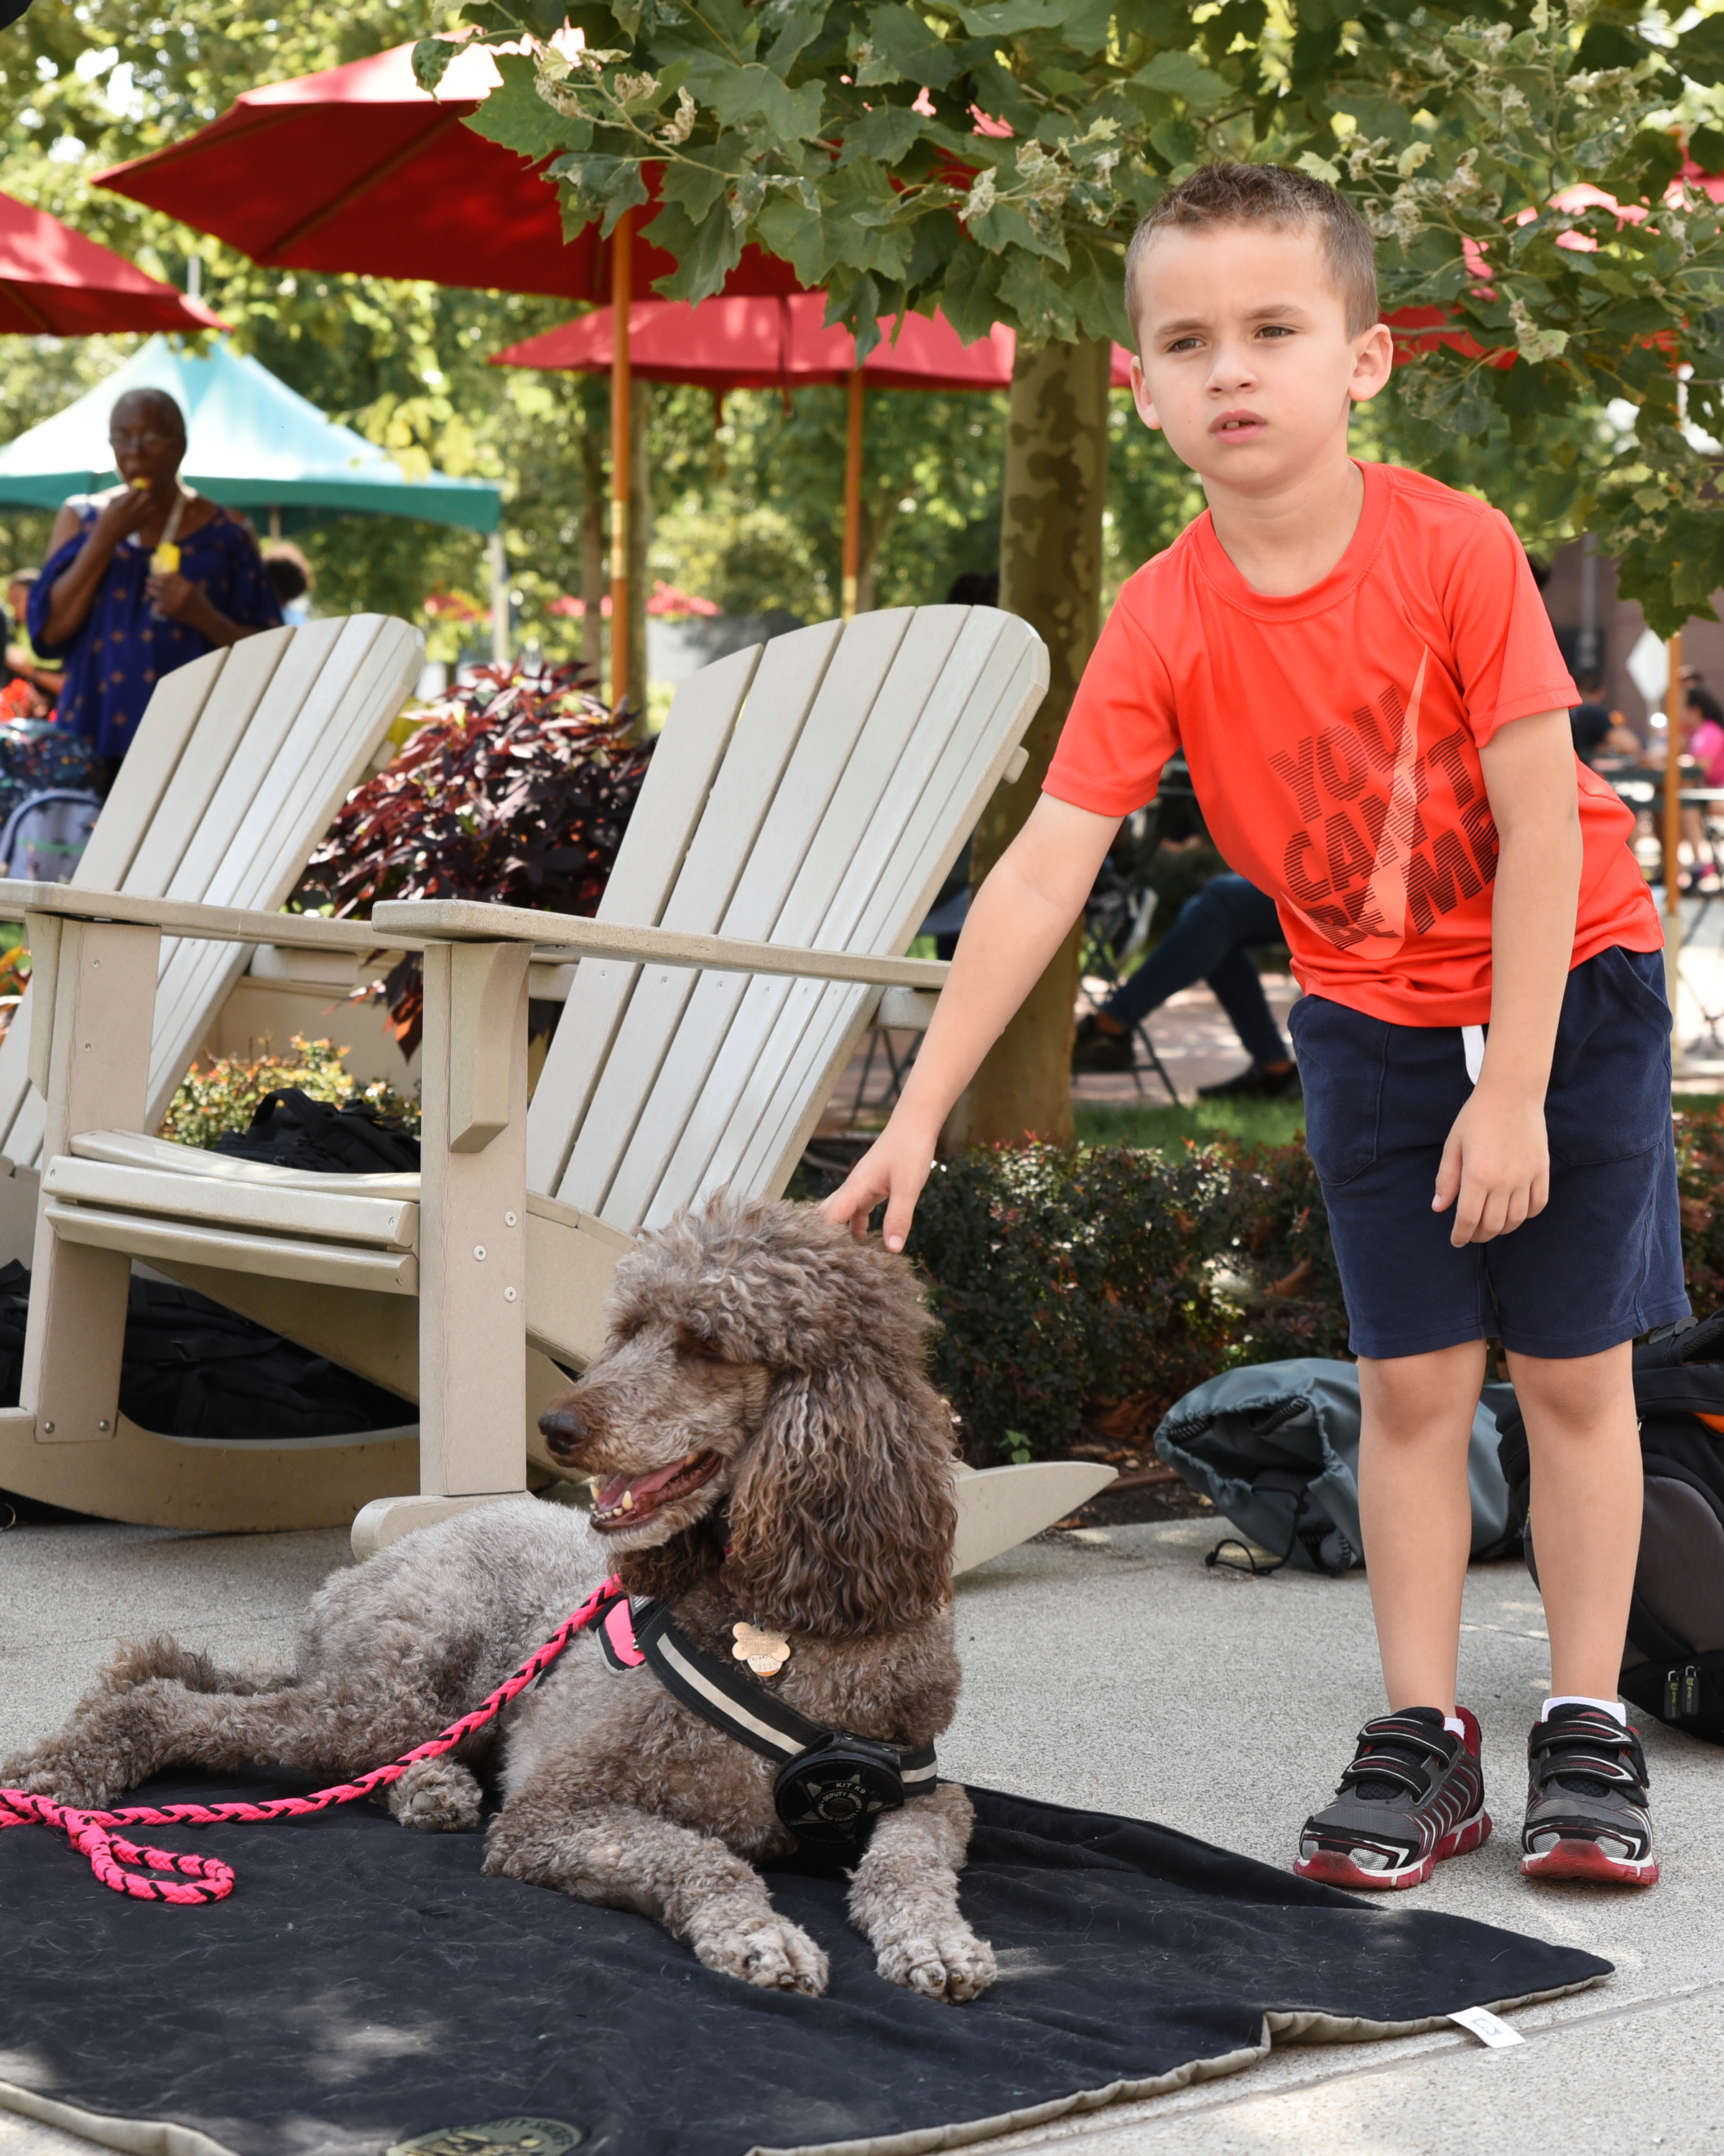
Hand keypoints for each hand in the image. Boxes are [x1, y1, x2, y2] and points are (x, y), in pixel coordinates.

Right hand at [92, 486, 154, 546]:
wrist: (109, 535)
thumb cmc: (108, 516)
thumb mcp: (112, 502)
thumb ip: (124, 494)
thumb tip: (135, 486)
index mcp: (124, 503)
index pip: (137, 489)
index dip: (139, 484)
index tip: (140, 482)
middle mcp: (133, 511)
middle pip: (147, 496)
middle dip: (146, 492)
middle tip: (144, 491)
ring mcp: (139, 519)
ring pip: (152, 505)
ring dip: (149, 502)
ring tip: (142, 503)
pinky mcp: (143, 525)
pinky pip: (152, 514)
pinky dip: (149, 511)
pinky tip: (142, 513)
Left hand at [146, 570, 200, 621]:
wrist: (206, 618)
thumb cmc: (201, 602)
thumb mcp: (196, 589)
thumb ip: (185, 582)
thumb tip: (168, 575)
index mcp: (188, 586)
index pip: (172, 577)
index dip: (162, 575)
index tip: (156, 575)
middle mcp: (182, 593)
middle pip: (164, 585)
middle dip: (154, 582)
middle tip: (147, 580)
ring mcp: (177, 603)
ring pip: (160, 595)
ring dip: (152, 592)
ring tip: (148, 589)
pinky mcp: (174, 612)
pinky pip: (161, 608)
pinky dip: (156, 606)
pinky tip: (153, 604)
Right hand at [819, 1117, 940, 1250]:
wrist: (916, 1124)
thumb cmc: (910, 1148)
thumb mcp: (907, 1187)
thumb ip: (899, 1218)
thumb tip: (891, 1249)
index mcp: (855, 1187)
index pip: (828, 1217)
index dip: (823, 1238)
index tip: (824, 1260)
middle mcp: (853, 1187)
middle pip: (828, 1216)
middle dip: (826, 1238)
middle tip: (830, 1263)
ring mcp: (861, 1187)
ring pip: (842, 1214)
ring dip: (843, 1234)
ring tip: (847, 1259)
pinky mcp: (872, 1187)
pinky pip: (858, 1210)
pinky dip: (858, 1225)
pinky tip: (866, 1239)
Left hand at [1432, 1083, 1548, 1245]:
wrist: (1512, 1093)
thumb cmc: (1477, 1117)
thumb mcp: (1453, 1145)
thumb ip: (1447, 1179)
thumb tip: (1439, 1208)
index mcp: (1477, 1175)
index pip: (1468, 1218)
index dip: (1461, 1235)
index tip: (1456, 1240)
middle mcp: (1504, 1181)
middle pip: (1493, 1224)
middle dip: (1479, 1235)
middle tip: (1471, 1235)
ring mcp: (1526, 1177)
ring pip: (1516, 1219)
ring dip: (1502, 1229)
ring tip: (1490, 1226)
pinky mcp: (1542, 1170)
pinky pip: (1538, 1204)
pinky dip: (1526, 1215)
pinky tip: (1514, 1213)